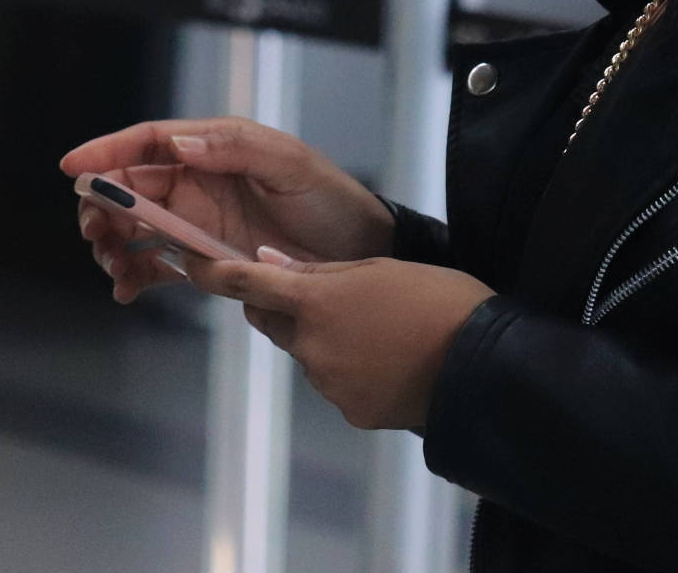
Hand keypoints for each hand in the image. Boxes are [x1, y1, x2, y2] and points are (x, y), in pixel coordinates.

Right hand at [60, 117, 394, 303]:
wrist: (362, 256)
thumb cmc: (332, 201)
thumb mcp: (291, 165)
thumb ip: (235, 150)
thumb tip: (179, 144)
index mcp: (215, 148)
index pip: (149, 141)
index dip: (107, 151)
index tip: (73, 167)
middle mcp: (199, 182)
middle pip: (131, 186)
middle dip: (102, 204)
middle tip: (95, 230)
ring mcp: (198, 223)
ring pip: (135, 227)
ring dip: (113, 242)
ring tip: (111, 265)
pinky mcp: (204, 260)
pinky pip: (157, 265)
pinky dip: (134, 274)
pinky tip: (126, 289)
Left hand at [187, 249, 493, 430]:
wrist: (484, 368)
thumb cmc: (438, 300)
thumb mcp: (380, 268)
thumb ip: (320, 270)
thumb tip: (270, 264)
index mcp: (316, 301)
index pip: (249, 285)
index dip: (217, 274)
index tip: (192, 264)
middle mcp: (312, 345)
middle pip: (274, 323)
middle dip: (283, 309)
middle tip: (320, 294)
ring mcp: (330, 384)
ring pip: (308, 354)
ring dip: (325, 341)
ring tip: (377, 330)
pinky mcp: (352, 412)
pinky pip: (336, 384)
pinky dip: (350, 371)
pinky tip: (387, 362)